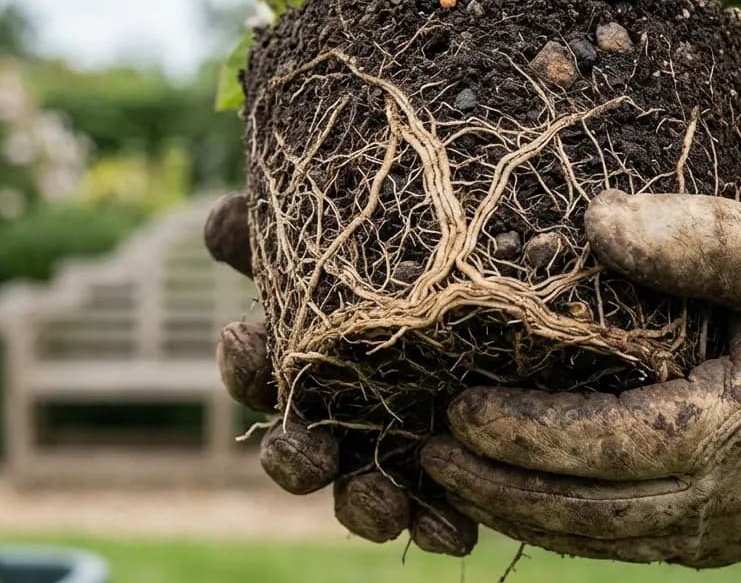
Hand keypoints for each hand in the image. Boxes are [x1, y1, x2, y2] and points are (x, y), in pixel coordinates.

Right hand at [205, 193, 477, 554]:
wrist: (519, 265)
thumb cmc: (425, 232)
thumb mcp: (372, 209)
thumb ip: (300, 214)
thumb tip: (220, 222)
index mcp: (306, 346)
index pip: (255, 362)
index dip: (244, 358)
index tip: (245, 341)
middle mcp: (339, 407)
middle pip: (297, 446)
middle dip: (294, 457)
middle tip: (303, 454)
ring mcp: (391, 447)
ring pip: (358, 493)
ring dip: (362, 505)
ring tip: (381, 504)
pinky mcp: (447, 475)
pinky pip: (434, 513)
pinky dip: (437, 524)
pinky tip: (457, 531)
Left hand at [421, 189, 740, 567]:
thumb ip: (702, 236)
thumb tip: (593, 222)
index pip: (614, 447)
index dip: (528, 436)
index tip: (455, 409)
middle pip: (598, 515)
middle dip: (503, 492)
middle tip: (424, 456)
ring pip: (615, 542)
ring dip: (529, 518)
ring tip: (452, 482)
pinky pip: (645, 542)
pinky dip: (579, 526)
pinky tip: (529, 499)